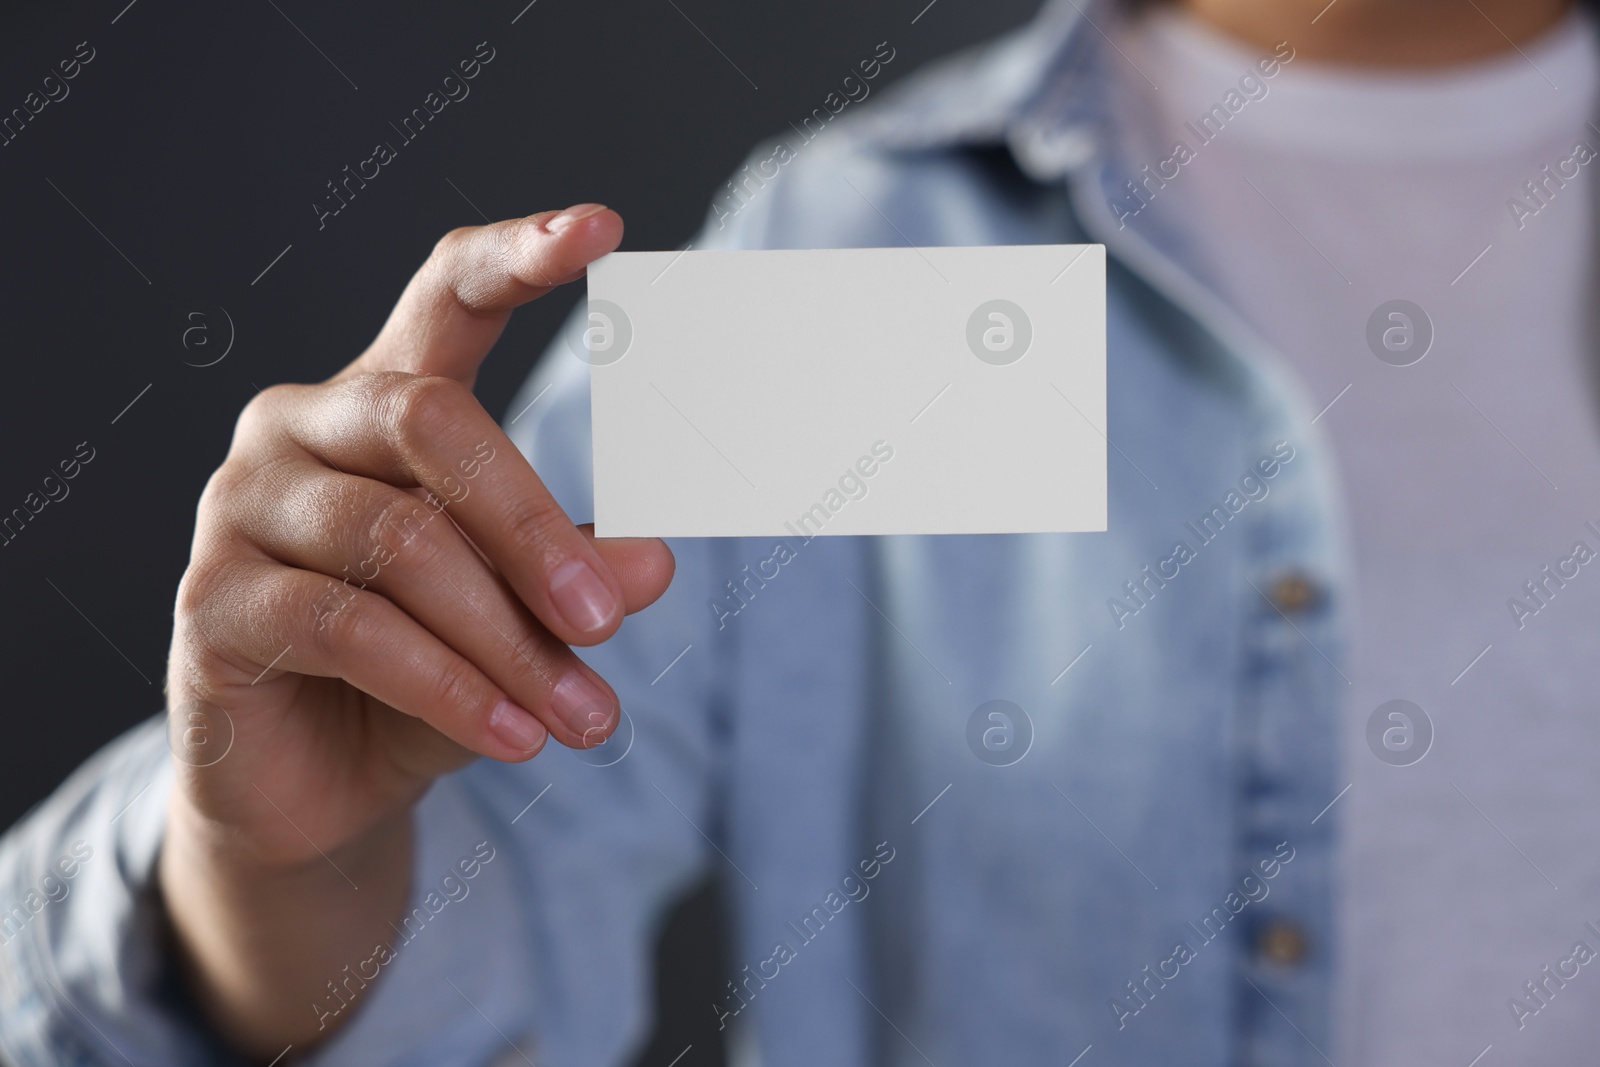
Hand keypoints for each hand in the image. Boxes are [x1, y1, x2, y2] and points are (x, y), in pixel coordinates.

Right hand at [158, 204, 671, 1053]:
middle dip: (533, 527)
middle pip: (431, 418)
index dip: (518, 255)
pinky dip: (449, 687)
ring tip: (583, 715)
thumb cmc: (427, 673)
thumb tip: (655, 562)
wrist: (318, 784)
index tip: (603, 230)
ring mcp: (243, 504)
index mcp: (386, 401)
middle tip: (607, 622)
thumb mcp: (520, 617)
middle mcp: (303, 425)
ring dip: (507, 641)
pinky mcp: (211, 599)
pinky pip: (348, 626)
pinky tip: (515, 736)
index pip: (446, 294)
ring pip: (400, 540)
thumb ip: (575, 574)